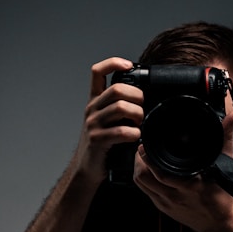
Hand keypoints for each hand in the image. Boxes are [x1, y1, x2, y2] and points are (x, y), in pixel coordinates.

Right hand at [74, 57, 143, 182]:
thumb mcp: (107, 121)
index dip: (113, 63)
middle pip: (117, 89)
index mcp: (95, 101)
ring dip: (138, 115)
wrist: (87, 168)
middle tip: (143, 109)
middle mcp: (92, 109)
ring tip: (140, 124)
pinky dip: (134, 133)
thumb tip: (144, 99)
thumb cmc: (104, 144)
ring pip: (120, 108)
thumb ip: (120, 107)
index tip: (129, 65)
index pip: (97, 72)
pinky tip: (135, 137)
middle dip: (137, 97)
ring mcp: (93, 124)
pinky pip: (120, 131)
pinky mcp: (97, 139)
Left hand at [133, 143, 232, 231]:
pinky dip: (143, 178)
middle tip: (143, 146)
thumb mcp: (226, 165)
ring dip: (138, 168)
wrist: (220, 225)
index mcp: (190, 185)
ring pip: (141, 184)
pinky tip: (147, 168)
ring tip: (143, 156)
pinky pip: (146, 190)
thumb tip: (232, 116)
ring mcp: (167, 204)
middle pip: (144, 177)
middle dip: (139, 159)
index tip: (146, 142)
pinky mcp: (163, 208)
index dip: (148, 157)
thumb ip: (225, 138)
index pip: (160, 172)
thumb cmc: (224, 196)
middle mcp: (175, 196)